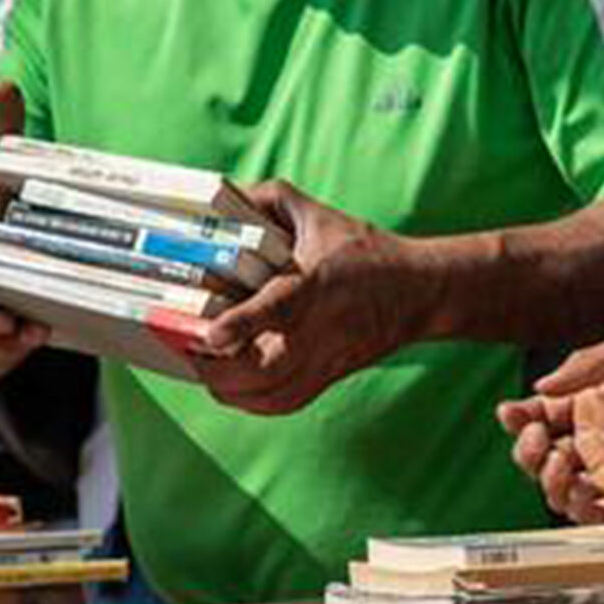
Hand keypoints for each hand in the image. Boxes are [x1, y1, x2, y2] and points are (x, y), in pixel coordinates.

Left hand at [193, 181, 425, 414]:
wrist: (418, 293)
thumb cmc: (364, 250)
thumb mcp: (316, 213)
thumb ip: (265, 199)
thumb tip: (218, 201)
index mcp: (318, 285)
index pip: (280, 309)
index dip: (244, 324)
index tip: (213, 333)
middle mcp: (321, 331)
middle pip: (264, 370)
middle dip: (217, 368)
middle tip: (185, 346)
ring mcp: (325, 361)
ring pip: (269, 396)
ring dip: (227, 387)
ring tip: (198, 365)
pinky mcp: (327, 378)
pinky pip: (282, 404)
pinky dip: (248, 402)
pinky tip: (226, 385)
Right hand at [495, 333, 603, 521]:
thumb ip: (582, 367)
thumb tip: (540, 388)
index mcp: (588, 408)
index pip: (538, 420)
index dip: (518, 420)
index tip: (511, 413)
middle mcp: (595, 444)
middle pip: (539, 459)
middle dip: (526, 451)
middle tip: (537, 437)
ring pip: (559, 491)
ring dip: (547, 480)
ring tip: (559, 460)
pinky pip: (592, 516)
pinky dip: (578, 507)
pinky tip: (580, 488)